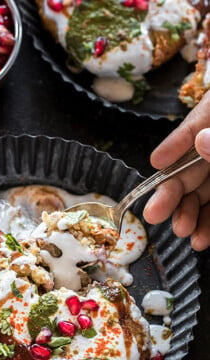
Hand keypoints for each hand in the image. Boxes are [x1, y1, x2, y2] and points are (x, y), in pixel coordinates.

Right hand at [143, 91, 209, 251]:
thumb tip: (201, 142)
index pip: (199, 123)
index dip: (177, 143)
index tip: (156, 160)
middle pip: (197, 167)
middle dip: (175, 193)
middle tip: (155, 214)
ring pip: (209, 192)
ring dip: (193, 214)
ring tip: (183, 232)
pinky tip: (202, 236)